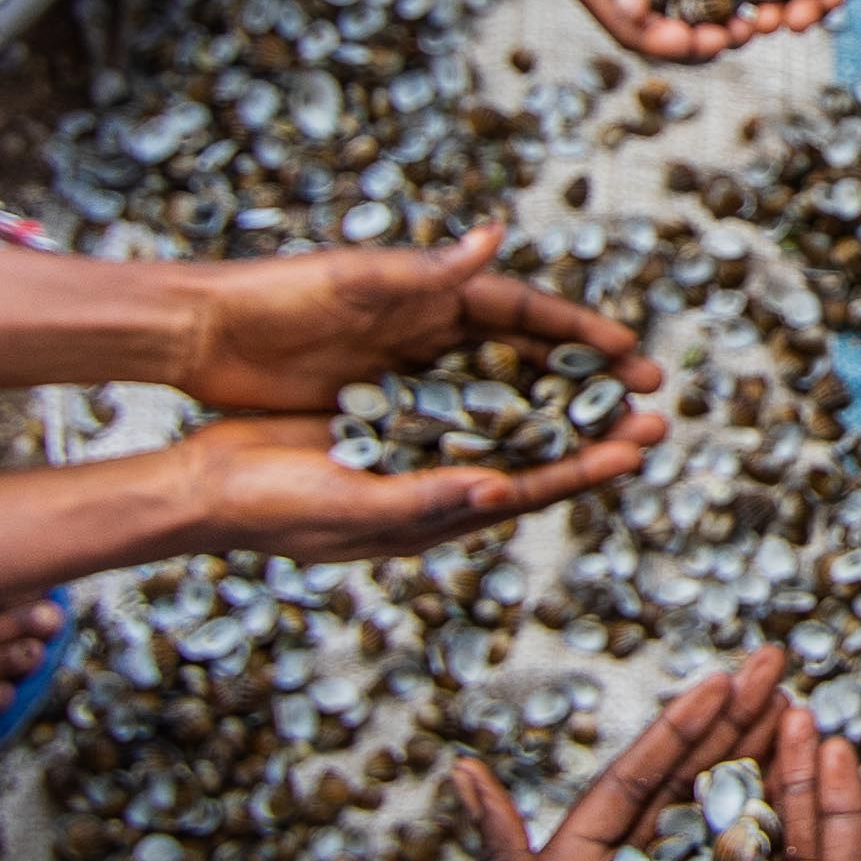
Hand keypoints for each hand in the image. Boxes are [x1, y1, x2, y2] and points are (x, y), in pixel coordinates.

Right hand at [158, 406, 656, 562]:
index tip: (642, 446)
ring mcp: (413, 443)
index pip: (530, 490)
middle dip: (591, 427)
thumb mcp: (352, 505)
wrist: (206, 484)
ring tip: (608, 370)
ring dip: (553, 393)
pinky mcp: (386, 409)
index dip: (587, 467)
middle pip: (531, 450)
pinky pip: (454, 387)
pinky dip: (492, 369)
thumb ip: (424, 499)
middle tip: (654, 400)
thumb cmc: (273, 509)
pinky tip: (522, 347)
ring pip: (500, 415)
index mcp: (436, 512)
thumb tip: (500, 492)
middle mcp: (435, 478)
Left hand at [167, 227, 662, 419]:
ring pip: (499, 396)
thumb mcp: (352, 283)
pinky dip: (494, 443)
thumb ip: (425, 271)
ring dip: (553, 417)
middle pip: (527, 356)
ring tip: (609, 443)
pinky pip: (454, 426)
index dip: (583, 332)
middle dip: (589, 379)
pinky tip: (526, 472)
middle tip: (649, 406)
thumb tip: (495, 237)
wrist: (201, 335)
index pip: (525, 311)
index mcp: (431, 292)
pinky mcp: (383, 403)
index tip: (635, 354)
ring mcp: (409, 369)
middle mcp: (430, 329)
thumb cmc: (274, 299)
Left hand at [414, 654, 796, 860]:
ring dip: (749, 783)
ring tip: (797, 730)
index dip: (682, 728)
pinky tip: (797, 840)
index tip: (732, 676)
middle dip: (728, 731)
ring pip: (705, 844)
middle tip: (778, 670)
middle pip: (676, 796)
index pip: (632, 785)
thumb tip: (467, 769)